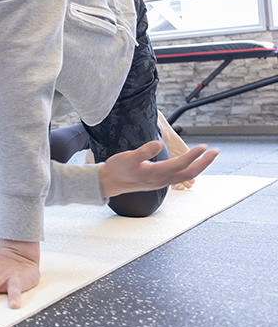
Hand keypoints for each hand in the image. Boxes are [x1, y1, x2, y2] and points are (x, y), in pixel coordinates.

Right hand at [99, 140, 218, 198]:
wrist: (111, 182)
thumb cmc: (118, 169)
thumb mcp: (127, 158)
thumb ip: (143, 151)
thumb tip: (158, 144)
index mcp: (155, 173)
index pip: (180, 164)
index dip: (193, 155)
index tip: (203, 146)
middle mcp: (162, 179)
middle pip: (189, 172)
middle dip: (204, 162)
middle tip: (215, 151)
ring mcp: (162, 181)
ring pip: (186, 175)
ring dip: (200, 166)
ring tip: (208, 156)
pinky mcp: (160, 181)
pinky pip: (180, 176)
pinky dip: (190, 169)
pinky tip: (192, 164)